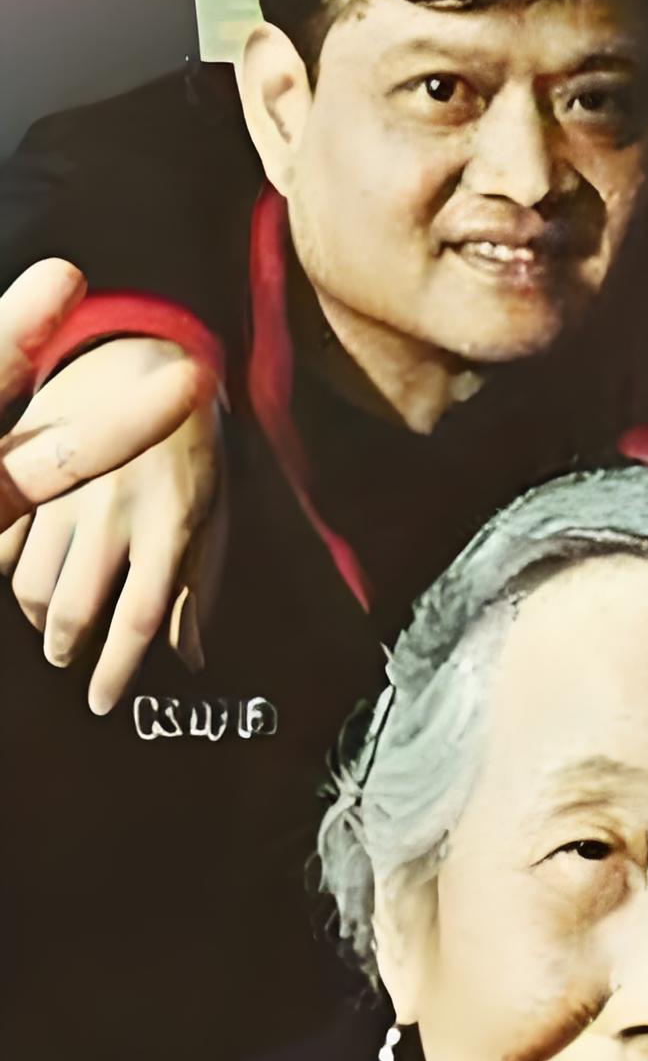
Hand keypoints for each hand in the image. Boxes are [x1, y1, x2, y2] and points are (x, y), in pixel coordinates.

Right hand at [0, 270, 220, 713]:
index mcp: (170, 520)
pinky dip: (12, 571)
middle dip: (68, 650)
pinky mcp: (24, 471)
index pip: (140, 617)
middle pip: (73, 610)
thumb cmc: (192, 444)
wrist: (139, 357)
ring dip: (40, 615)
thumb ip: (199, 583)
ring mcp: (63, 492)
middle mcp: (113, 511)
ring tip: (55, 624)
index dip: (118, 671)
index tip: (104, 703)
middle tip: (71, 662)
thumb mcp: (213, 508)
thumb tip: (191, 655)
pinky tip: (27, 576)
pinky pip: (3, 546)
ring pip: (30, 584)